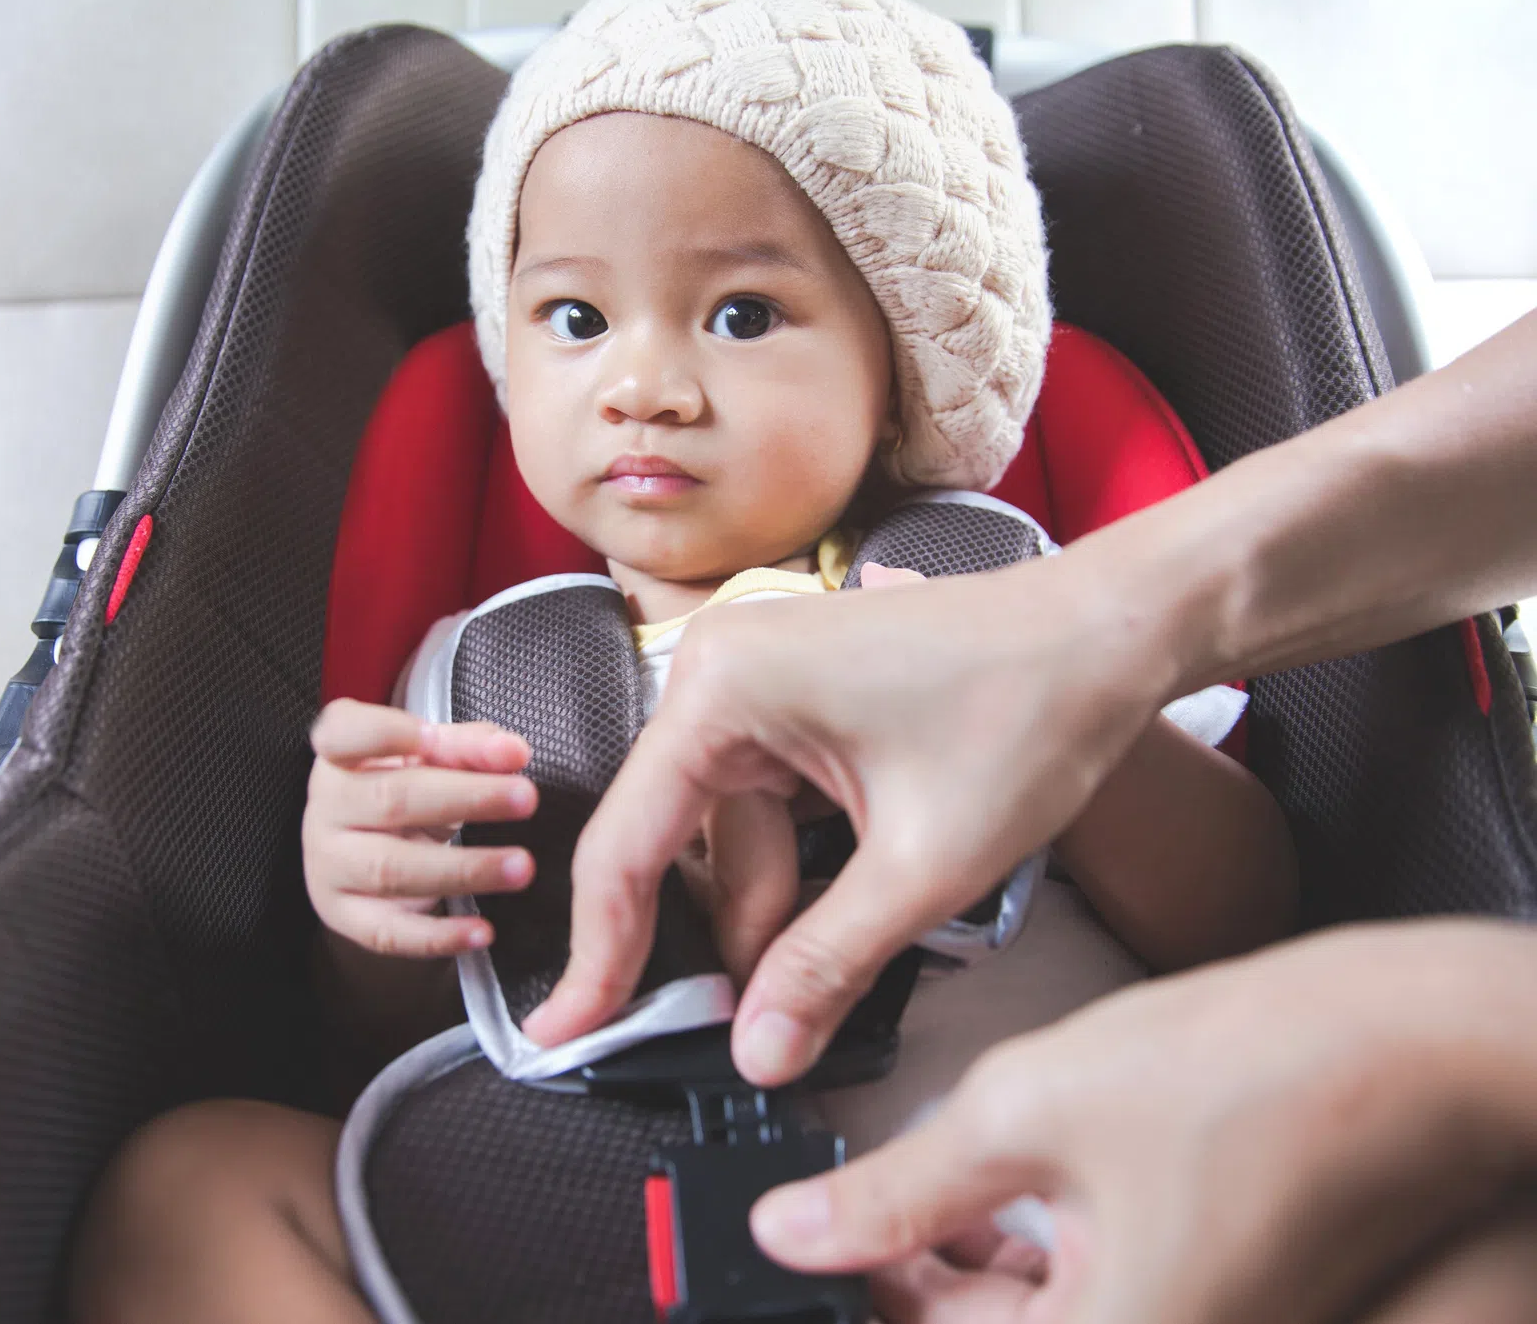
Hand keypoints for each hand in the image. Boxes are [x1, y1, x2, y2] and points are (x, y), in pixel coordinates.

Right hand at [303, 699, 538, 957]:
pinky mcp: (345, 916)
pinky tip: (482, 932)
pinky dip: (438, 935)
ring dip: (464, 869)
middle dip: (465, 798)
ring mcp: (329, 866)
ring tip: (521, 866)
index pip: (344, 735)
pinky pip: (389, 932)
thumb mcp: (432, 760)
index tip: (430, 736)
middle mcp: (325, 808)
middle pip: (390, 801)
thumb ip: (470, 747)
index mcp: (339, 755)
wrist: (365, 858)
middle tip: (527, 798)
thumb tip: (513, 752)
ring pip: (392, 870)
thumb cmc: (405, 791)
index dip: (383, 735)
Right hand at [522, 556, 1171, 1083]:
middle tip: (741, 1039)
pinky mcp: (791, 700)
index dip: (601, 953)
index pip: (629, 845)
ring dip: (772, 915)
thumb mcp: (924, 864)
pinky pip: (765, 809)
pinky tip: (841, 922)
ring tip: (826, 980)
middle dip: (715, 944)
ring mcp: (752, 683)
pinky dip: (798, 875)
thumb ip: (827, 964)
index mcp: (720, 689)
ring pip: (727, 838)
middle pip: (675, 844)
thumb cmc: (1028, 711)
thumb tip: (757, 1055)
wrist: (1112, 630)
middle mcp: (715, 672)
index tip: (570, 1033)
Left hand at [747, 920, 1536, 1323]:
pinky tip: (1002, 1188)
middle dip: (906, 1273)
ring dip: (966, 1264)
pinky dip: (1038, 1256)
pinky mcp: (1216, 1304)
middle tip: (845, 1205)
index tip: (797, 1247)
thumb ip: (895, 1188)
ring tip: (916, 1180)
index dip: (856, 1290)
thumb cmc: (1255, 1069)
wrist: (1415, 1039)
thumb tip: (794, 1231)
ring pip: (1036, 1321)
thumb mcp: (1025, 1113)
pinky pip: (1098, 1303)